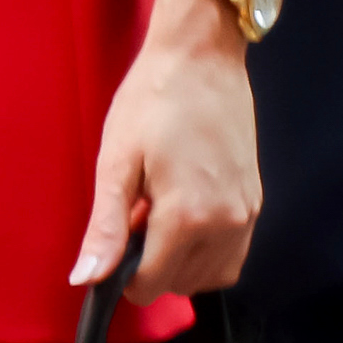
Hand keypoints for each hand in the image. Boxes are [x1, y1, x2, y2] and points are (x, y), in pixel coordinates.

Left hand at [74, 0, 259, 299]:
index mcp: (187, 218)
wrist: (201, 56)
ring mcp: (247, 215)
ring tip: (160, 208)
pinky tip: (186, 209)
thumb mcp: (116, 161)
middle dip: (152, 261)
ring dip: (180, 260)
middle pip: (182, 284)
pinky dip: (206, 249)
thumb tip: (86, 279)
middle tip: (137, 210)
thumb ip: (105, 228)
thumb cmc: (153, 99)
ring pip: (211, 274)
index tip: (117, 233)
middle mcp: (227, 225)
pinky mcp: (256, 202)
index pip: (152, 285)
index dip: (124, 272)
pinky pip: (232, 253)